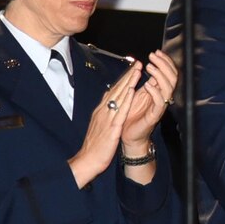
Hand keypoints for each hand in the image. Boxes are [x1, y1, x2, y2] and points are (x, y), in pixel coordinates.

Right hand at [69, 59, 141, 187]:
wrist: (87, 160)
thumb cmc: (95, 145)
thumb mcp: (100, 126)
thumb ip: (105, 114)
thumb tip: (109, 103)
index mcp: (101, 111)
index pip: (113, 91)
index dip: (123, 79)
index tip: (132, 69)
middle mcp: (103, 111)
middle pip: (116, 89)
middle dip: (128, 75)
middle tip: (137, 63)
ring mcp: (106, 119)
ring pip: (119, 96)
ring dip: (128, 83)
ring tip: (137, 71)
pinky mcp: (111, 128)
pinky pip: (119, 112)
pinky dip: (125, 100)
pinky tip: (131, 92)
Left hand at [118, 48, 177, 159]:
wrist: (128, 136)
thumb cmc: (131, 115)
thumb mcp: (136, 94)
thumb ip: (142, 82)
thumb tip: (144, 66)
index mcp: (158, 91)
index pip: (169, 72)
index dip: (165, 61)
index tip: (156, 52)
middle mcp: (162, 97)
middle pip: (173, 77)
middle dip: (164, 64)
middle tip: (153, 56)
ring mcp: (160, 106)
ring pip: (169, 88)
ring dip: (160, 75)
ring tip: (150, 67)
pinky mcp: (155, 115)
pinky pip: (160, 102)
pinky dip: (155, 92)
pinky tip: (148, 85)